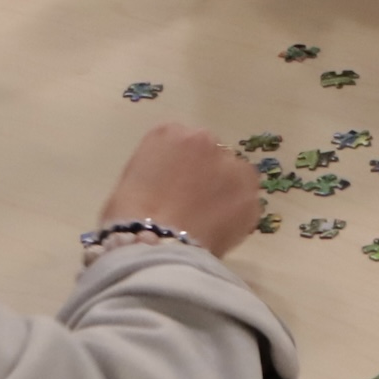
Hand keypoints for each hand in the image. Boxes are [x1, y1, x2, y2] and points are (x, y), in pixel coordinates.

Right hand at [100, 122, 261, 255]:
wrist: (155, 244)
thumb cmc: (130, 217)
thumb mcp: (134, 179)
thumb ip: (160, 169)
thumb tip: (172, 182)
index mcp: (170, 134)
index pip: (183, 144)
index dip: (182, 168)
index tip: (176, 188)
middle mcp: (204, 140)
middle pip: (212, 155)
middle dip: (206, 176)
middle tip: (194, 205)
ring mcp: (230, 164)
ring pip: (233, 175)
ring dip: (225, 191)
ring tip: (208, 220)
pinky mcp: (249, 191)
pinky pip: (245, 200)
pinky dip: (237, 213)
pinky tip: (219, 230)